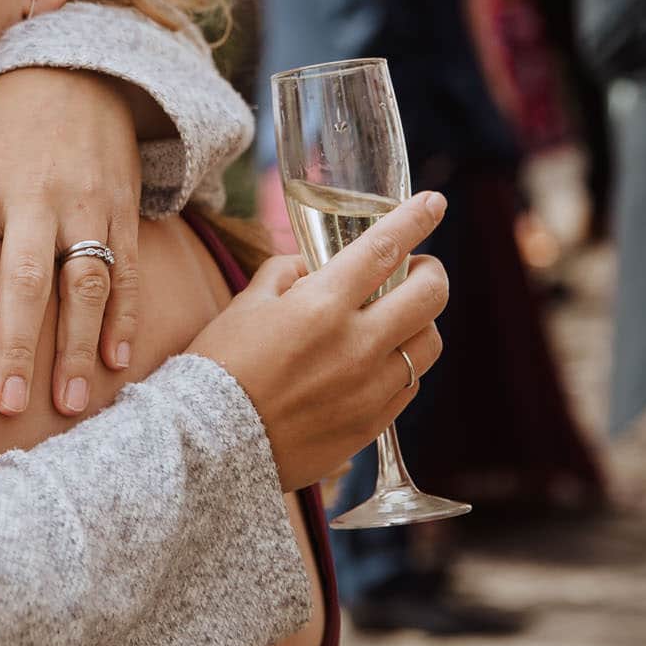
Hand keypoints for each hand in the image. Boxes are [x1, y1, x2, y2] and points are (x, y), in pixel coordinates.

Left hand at [0, 68, 150, 418]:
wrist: (82, 69)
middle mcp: (37, 197)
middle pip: (26, 278)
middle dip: (14, 344)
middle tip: (3, 403)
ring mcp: (86, 206)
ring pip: (85, 284)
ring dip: (77, 346)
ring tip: (70, 405)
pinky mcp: (123, 211)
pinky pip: (128, 270)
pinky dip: (126, 317)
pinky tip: (118, 362)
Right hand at [187, 192, 449, 490]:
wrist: (211, 443)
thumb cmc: (219, 366)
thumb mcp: (246, 304)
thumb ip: (287, 274)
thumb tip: (314, 269)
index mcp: (322, 304)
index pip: (383, 249)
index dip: (415, 219)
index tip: (434, 203)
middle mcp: (357, 344)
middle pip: (429, 297)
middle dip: (432, 273)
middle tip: (420, 269)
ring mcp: (371, 388)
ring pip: (428, 344)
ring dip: (420, 322)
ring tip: (397, 319)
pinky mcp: (372, 423)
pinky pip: (408, 384)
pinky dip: (401, 365)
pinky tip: (376, 362)